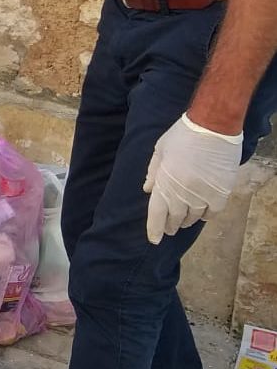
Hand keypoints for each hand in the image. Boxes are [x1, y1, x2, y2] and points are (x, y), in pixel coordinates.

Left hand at [143, 113, 241, 244]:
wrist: (213, 128)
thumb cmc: (182, 136)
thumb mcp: (160, 150)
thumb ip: (153, 172)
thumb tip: (147, 190)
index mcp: (165, 183)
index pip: (157, 213)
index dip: (154, 228)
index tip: (154, 240)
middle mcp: (183, 194)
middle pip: (175, 218)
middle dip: (171, 225)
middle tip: (169, 228)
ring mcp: (203, 196)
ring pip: (194, 217)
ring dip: (187, 220)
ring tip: (184, 221)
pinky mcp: (221, 195)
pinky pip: (212, 213)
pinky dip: (205, 215)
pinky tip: (202, 214)